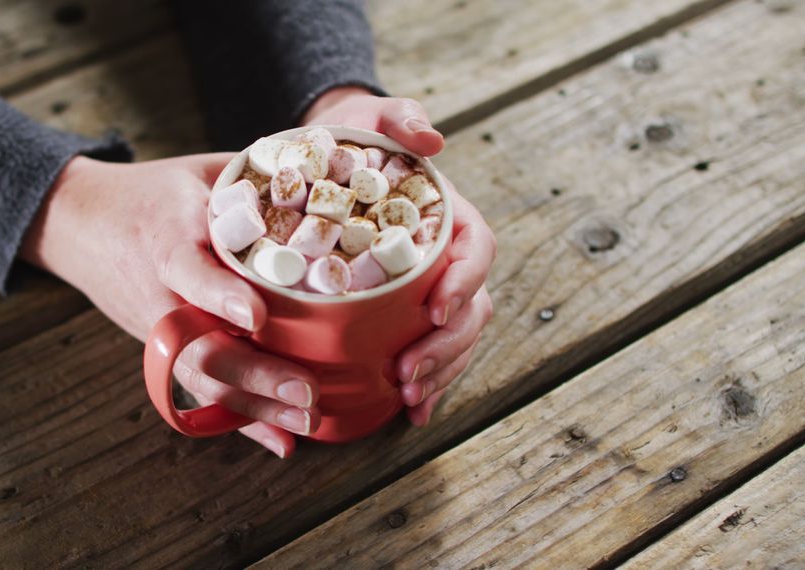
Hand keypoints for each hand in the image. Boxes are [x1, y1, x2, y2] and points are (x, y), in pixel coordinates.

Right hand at [20, 154, 320, 457]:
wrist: (79, 223)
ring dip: (256, 406)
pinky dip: (239, 423)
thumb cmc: (151, 193)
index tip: (259, 316)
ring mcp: (160, 331)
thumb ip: (253, 180)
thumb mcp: (197, 172)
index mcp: (168, 240)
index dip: (222, 296)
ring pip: (204, 379)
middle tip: (308, 389)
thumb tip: (328, 174)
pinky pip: (201, 394)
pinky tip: (280, 442)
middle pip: (202, 346)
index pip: (190, 272)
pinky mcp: (164, 352)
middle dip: (256, 373)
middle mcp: (161, 294)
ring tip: (307, 419)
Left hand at [304, 87, 496, 426]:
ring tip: (409, 397)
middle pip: (471, 306)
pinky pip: (432, 351)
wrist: (328, 161)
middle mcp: (450, 257)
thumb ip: (400, 117)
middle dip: (447, 345)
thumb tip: (430, 137)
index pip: (476, 251)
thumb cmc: (354, 139)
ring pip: (457, 337)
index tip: (435, 307)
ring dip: (441, 371)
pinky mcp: (411, 313)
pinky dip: (430, 382)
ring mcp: (434, 288)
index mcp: (451, 217)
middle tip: (409, 373)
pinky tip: (410, 410)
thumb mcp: (372, 117)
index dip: (464, 281)